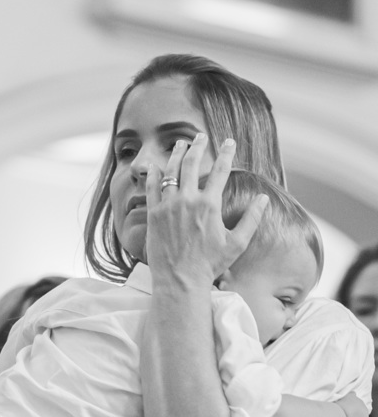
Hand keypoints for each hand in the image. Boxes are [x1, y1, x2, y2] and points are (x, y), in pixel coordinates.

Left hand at [145, 135, 266, 290]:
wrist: (180, 280)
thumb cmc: (210, 265)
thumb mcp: (237, 243)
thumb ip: (252, 219)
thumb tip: (264, 199)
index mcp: (209, 205)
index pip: (220, 171)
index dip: (225, 153)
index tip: (229, 141)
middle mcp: (187, 201)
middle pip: (192, 164)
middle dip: (197, 146)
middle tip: (200, 136)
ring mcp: (168, 206)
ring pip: (171, 172)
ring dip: (176, 154)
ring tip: (179, 143)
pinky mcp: (153, 215)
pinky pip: (152, 188)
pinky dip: (153, 174)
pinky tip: (155, 165)